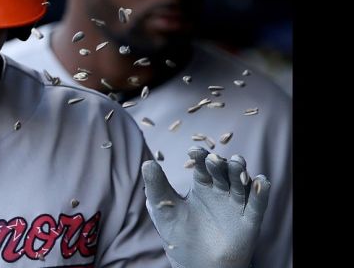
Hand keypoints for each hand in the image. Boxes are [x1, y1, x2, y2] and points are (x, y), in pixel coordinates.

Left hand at [142, 147, 270, 267]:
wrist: (196, 265)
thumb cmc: (178, 235)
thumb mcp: (163, 209)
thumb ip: (156, 187)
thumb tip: (146, 163)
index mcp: (202, 185)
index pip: (202, 166)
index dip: (199, 157)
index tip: (193, 151)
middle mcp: (221, 191)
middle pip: (223, 171)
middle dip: (220, 164)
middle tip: (213, 160)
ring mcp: (236, 205)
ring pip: (242, 183)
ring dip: (240, 172)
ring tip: (237, 163)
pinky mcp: (249, 221)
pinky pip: (257, 204)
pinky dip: (261, 192)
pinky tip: (261, 181)